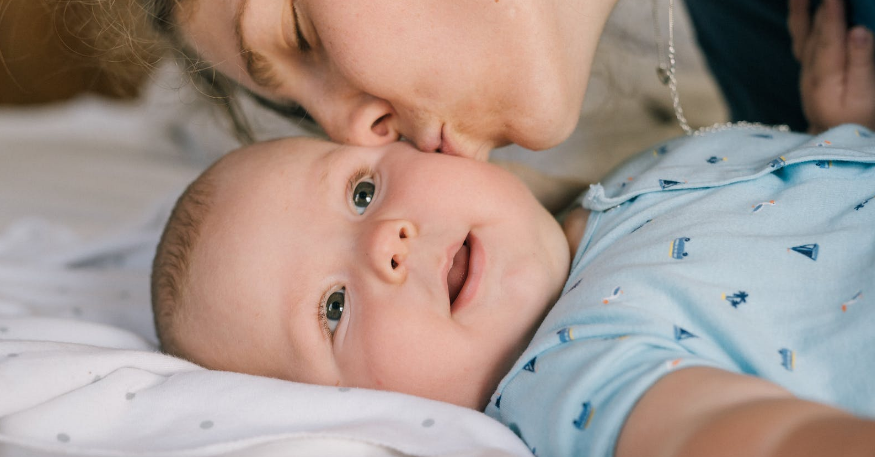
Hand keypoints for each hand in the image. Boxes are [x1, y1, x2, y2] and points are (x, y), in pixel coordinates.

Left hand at [789, 0, 874, 132]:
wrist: (833, 137)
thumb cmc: (856, 119)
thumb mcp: (864, 95)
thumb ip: (861, 62)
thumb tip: (858, 31)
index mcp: (825, 76)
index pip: (828, 37)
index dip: (832, 12)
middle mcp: (810, 69)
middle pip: (815, 31)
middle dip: (821, 6)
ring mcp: (806, 69)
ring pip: (803, 33)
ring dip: (802, 9)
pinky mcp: (808, 69)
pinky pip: (801, 38)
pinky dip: (800, 19)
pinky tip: (801, 5)